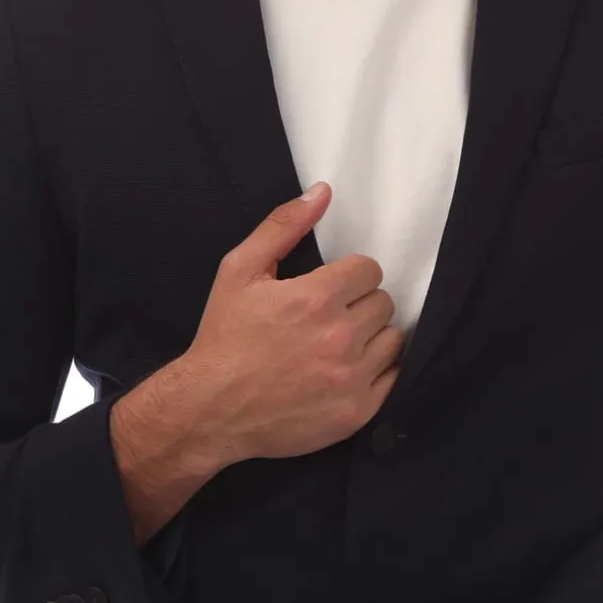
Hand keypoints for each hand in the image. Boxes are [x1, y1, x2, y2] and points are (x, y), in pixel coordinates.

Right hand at [175, 182, 404, 471]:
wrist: (209, 410)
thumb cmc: (224, 338)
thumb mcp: (239, 271)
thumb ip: (283, 226)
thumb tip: (322, 192)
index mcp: (316, 298)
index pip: (369, 269)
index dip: (348, 276)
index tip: (329, 290)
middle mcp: (340, 336)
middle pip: (382, 302)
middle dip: (358, 304)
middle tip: (327, 319)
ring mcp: (351, 377)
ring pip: (392, 338)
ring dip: (371, 337)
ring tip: (337, 345)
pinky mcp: (357, 411)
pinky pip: (393, 377)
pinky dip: (375, 371)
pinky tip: (345, 370)